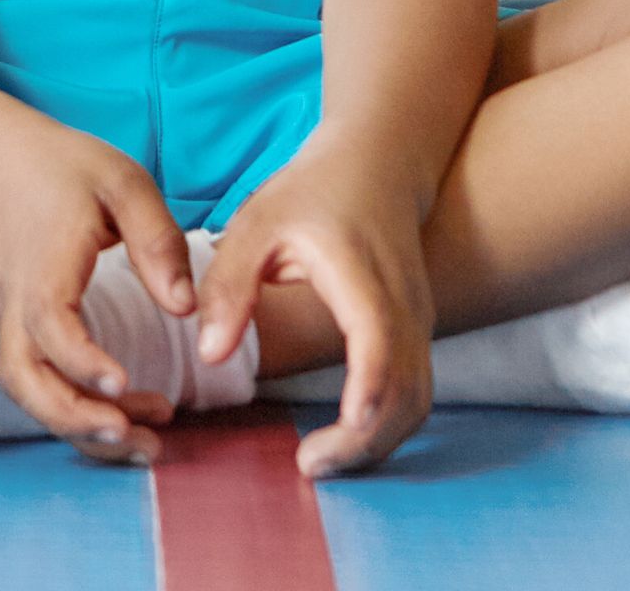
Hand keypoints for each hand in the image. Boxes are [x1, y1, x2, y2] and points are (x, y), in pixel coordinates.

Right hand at [0, 95, 198, 465]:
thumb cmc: (63, 168)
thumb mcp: (121, 182)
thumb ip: (155, 239)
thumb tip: (184, 308)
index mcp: (43, 260)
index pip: (49, 322)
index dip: (81, 360)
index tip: (123, 383)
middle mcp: (14, 298)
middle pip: (23, 377)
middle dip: (75, 418)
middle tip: (139, 439)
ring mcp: (7, 316)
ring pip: (24, 387)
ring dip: (75, 423)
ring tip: (142, 441)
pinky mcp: (13, 326)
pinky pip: (32, 378)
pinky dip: (69, 407)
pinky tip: (119, 416)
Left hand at [194, 128, 437, 478]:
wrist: (378, 161)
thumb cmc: (312, 190)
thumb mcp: (258, 223)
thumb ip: (230, 284)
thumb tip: (208, 354)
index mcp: (362, 273)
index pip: (378, 341)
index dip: (365, 390)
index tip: (339, 433)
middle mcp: (405, 302)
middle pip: (405, 391)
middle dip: (364, 441)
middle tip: (307, 467)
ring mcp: (421, 319)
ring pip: (417, 400)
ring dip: (378, 442)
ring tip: (320, 461)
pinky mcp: (419, 331)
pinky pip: (415, 392)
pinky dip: (387, 424)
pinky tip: (344, 436)